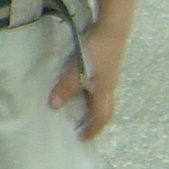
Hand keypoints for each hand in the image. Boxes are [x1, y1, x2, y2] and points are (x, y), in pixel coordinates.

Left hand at [49, 26, 127, 141]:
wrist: (113, 30)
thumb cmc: (97, 51)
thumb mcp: (78, 70)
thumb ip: (66, 86)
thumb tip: (54, 105)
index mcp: (103, 91)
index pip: (101, 118)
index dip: (93, 130)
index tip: (83, 138)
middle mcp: (110, 87)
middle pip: (107, 111)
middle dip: (96, 122)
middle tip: (84, 128)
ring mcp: (111, 77)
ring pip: (105, 99)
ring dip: (95, 108)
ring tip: (80, 109)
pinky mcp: (109, 67)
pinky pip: (103, 88)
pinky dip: (94, 95)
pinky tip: (84, 87)